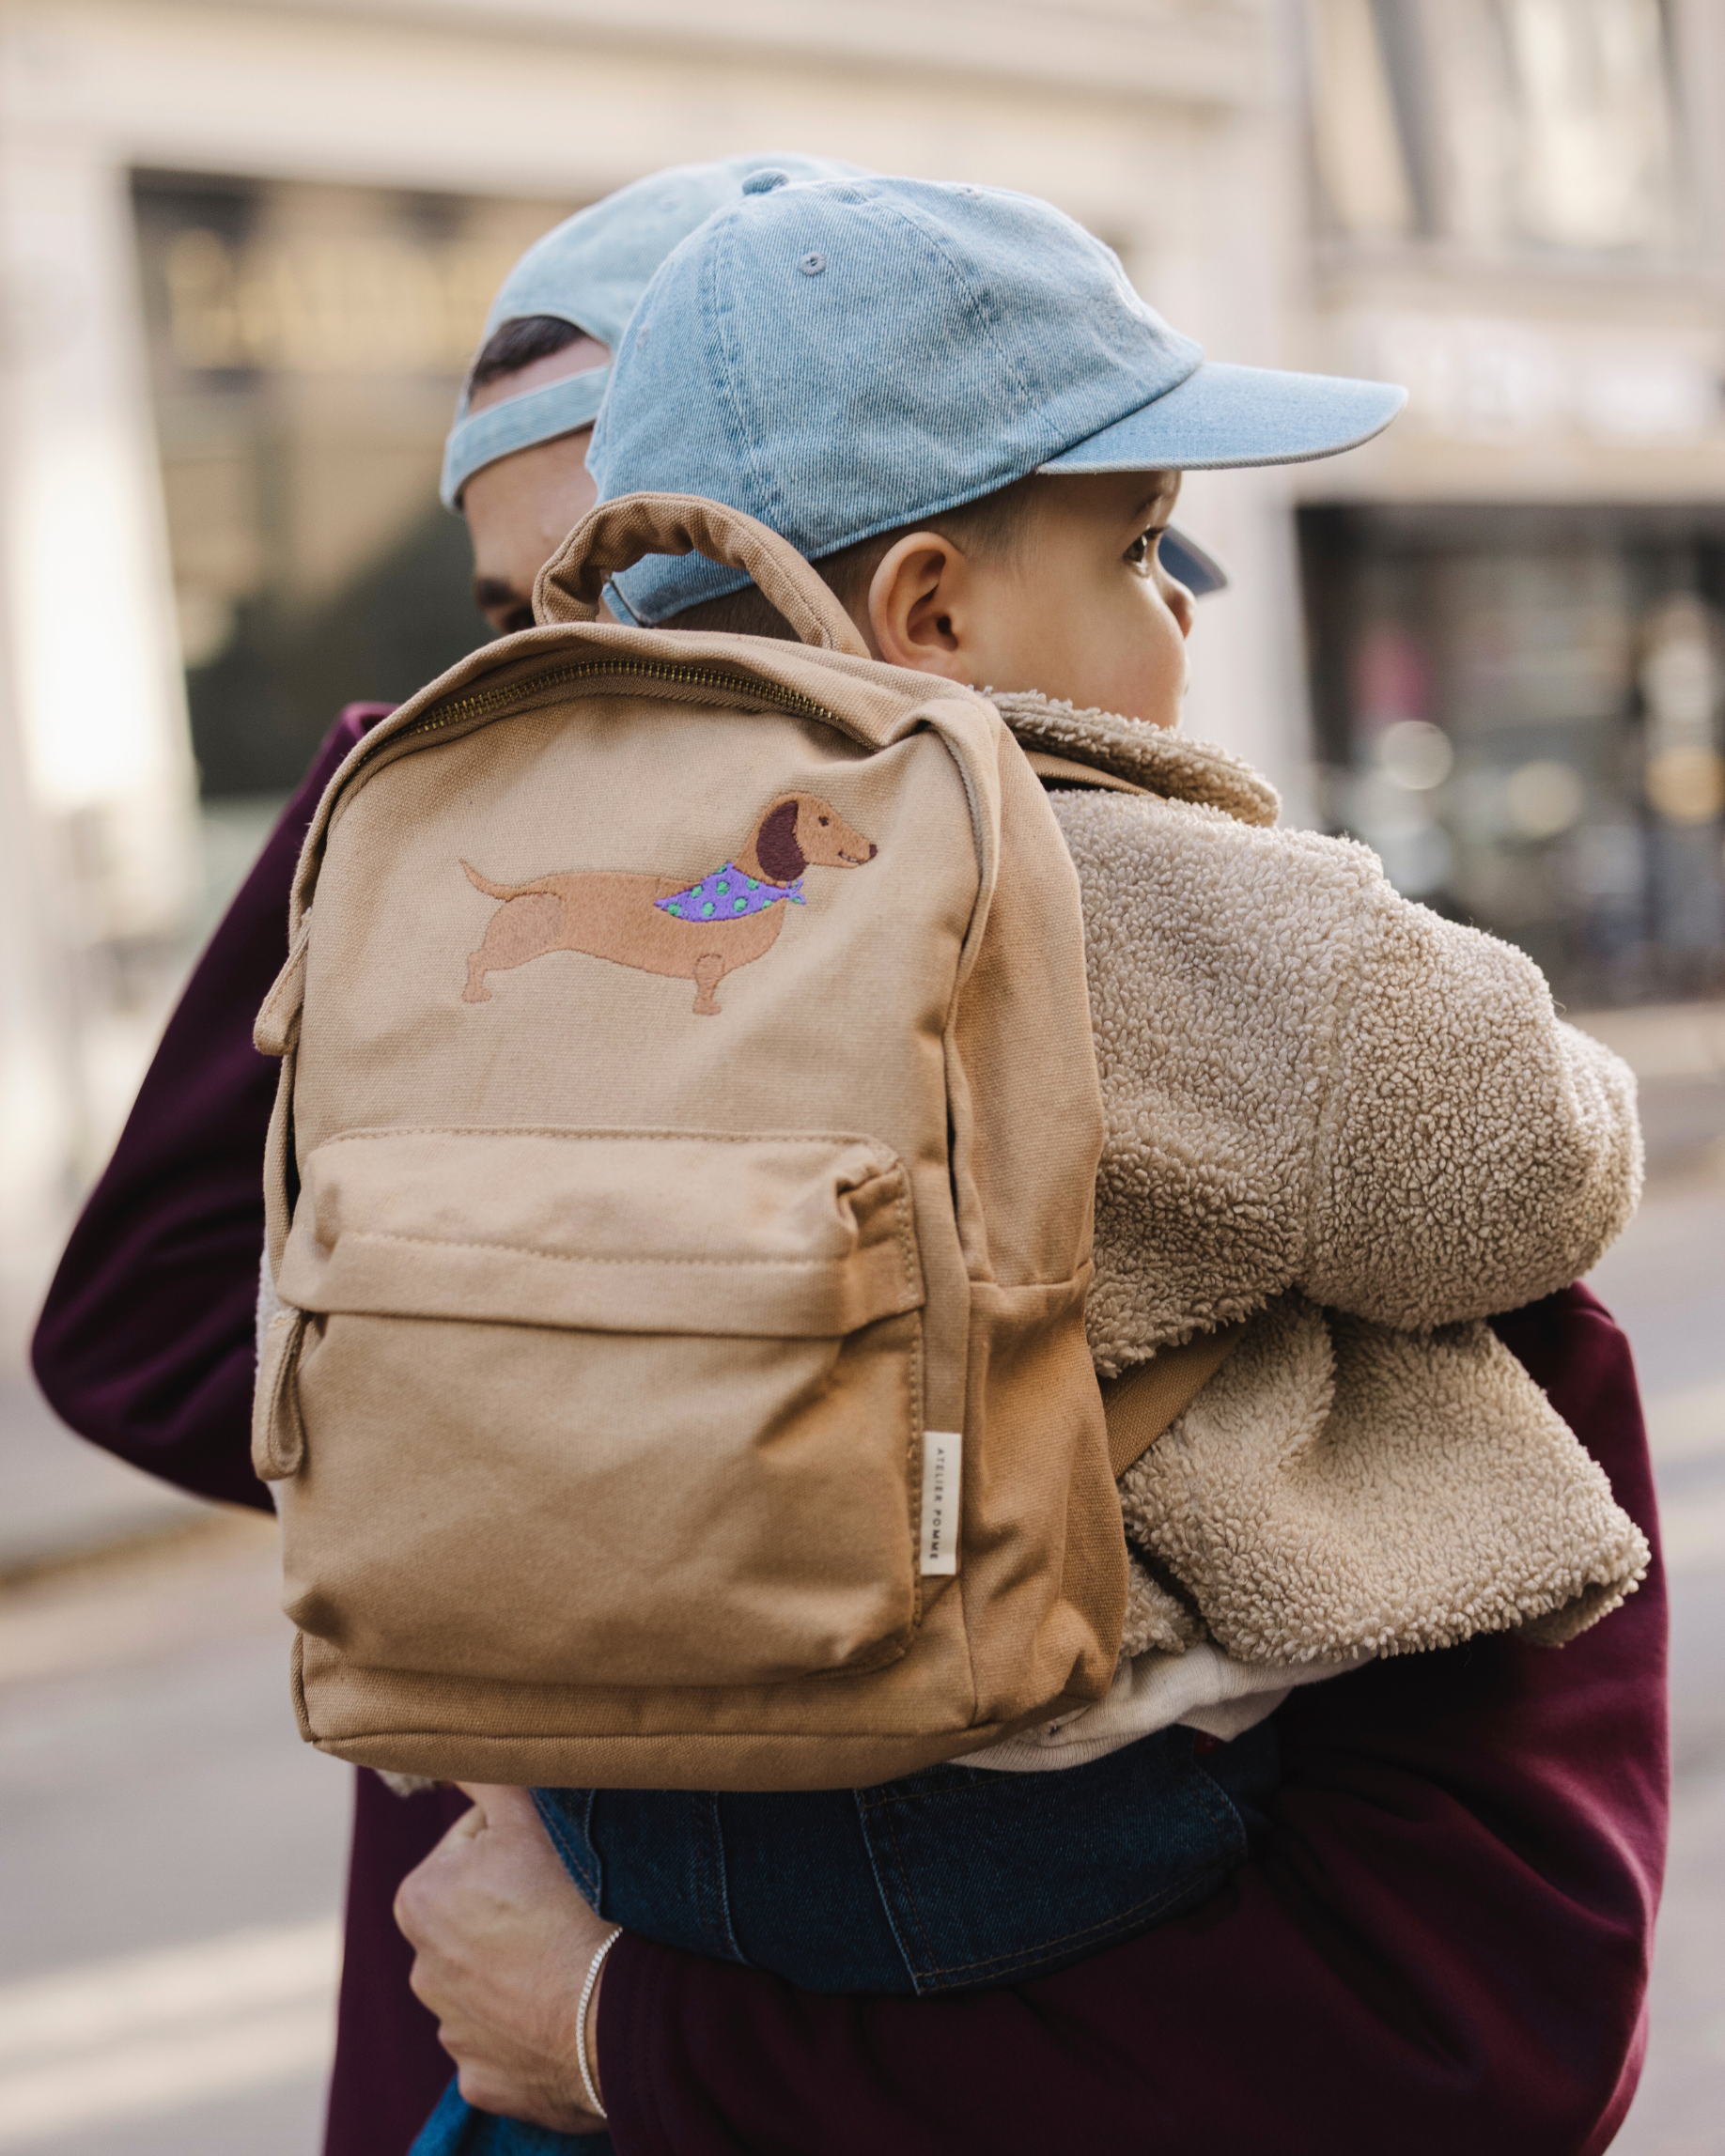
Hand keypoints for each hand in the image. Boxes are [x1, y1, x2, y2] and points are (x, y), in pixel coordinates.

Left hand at [394, 1782, 614, 2131]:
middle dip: (516, 1905)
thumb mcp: (526, 1815)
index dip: (521, 1842)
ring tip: (573, 1955)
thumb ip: (481, 1771)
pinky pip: (508, 2038)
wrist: (618, 2015)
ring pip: (494, 1976)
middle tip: (569, 1904)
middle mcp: (422, 1971)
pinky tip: (564, 2008)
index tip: (556, 1859)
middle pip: (480, 1914)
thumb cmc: (572, 1905)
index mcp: (418, 1900)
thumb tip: (448, 1735)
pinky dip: (532, 2024)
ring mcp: (454, 2032)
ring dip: (524, 1964)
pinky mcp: (484, 2079)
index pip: (473, 1845)